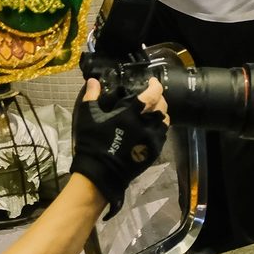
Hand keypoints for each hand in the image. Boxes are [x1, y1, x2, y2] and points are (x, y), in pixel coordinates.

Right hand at [71, 77, 169, 215]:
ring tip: (152, 111)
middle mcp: (147, 125)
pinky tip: (151, 127)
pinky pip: (163, 135)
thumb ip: (92, 96)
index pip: (153, 94)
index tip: (152, 81)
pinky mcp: (154, 151)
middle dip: (159, 98)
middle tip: (151, 96)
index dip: (155, 85)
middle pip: (162, 106)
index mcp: (131, 114)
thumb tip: (93, 80)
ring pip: (165, 121)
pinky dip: (160, 128)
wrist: (100, 172)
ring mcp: (153, 139)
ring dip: (161, 113)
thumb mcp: (88, 117)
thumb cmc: (93, 142)